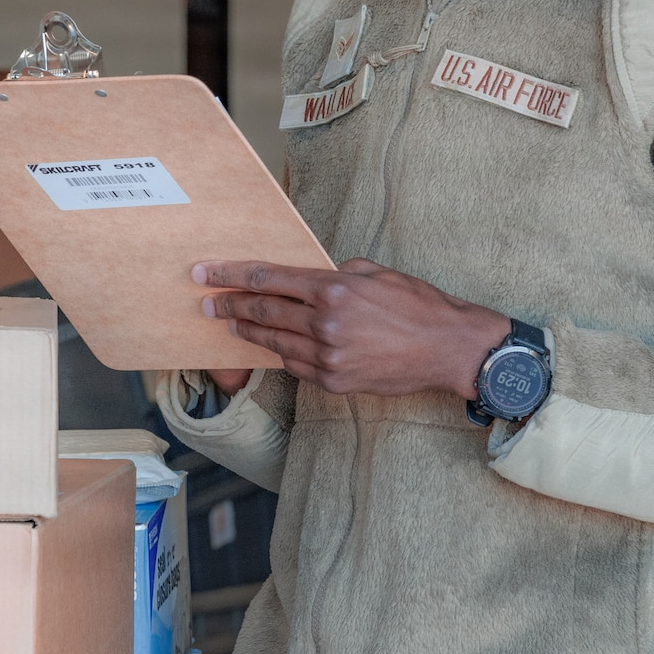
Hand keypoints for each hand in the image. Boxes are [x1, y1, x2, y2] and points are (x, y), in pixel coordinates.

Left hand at [194, 258, 509, 398]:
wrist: (449, 348)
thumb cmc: (417, 304)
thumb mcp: (374, 272)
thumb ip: (335, 273)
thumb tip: (309, 279)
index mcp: (333, 289)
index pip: (268, 279)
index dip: (231, 275)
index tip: (205, 271)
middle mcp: (325, 324)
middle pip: (262, 312)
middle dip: (227, 304)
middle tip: (204, 299)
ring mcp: (328, 357)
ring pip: (273, 342)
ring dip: (246, 331)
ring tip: (227, 322)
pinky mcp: (334, 381)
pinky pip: (295, 365)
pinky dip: (278, 353)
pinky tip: (266, 345)